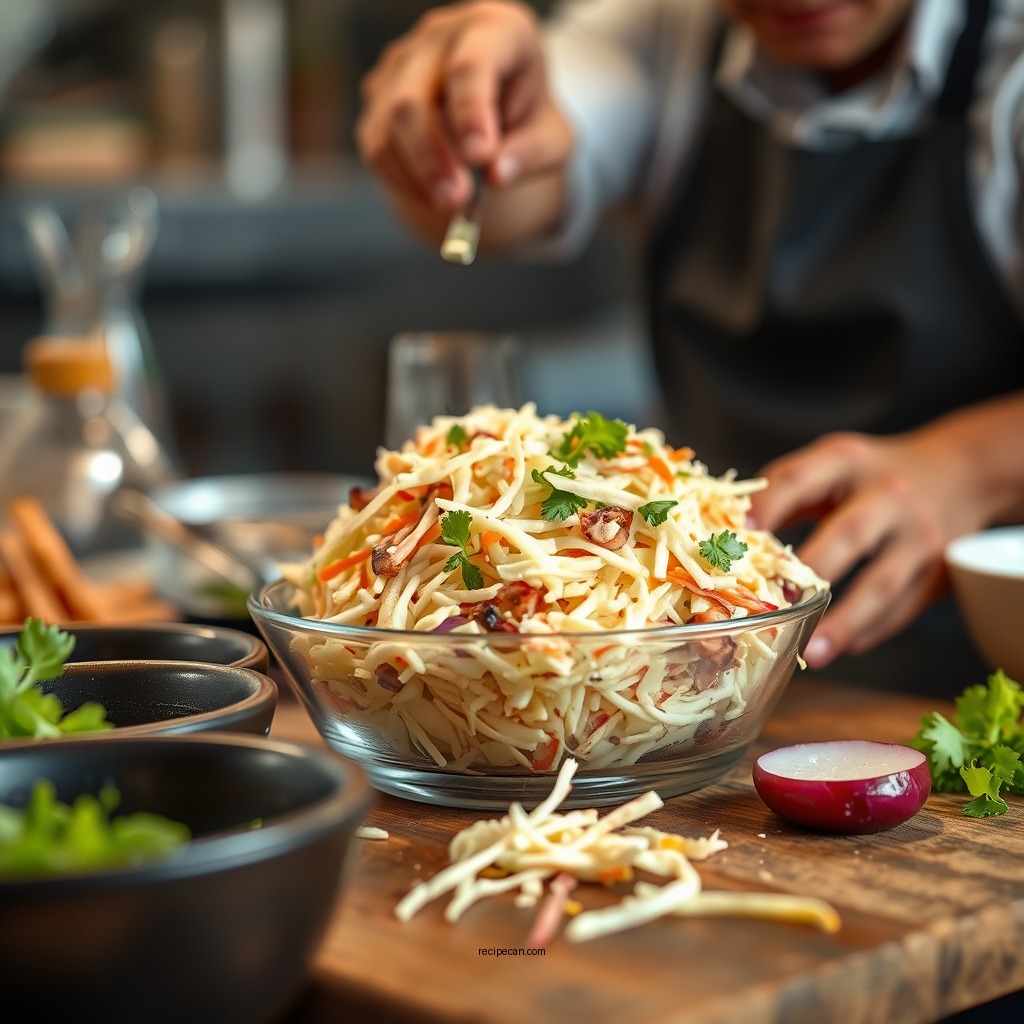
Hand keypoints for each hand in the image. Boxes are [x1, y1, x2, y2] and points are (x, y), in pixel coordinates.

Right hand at [356, 1, 572, 241]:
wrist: (497, 107)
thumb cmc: (527, 117)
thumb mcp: (551, 137)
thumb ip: (532, 153)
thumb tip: (497, 175)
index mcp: (495, 30)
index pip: (471, 64)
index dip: (470, 112)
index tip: (479, 157)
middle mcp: (441, 35)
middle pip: (413, 98)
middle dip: (431, 158)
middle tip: (456, 200)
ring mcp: (402, 61)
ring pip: (387, 123)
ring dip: (414, 173)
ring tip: (448, 204)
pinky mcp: (380, 92)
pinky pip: (375, 142)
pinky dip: (399, 177)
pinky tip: (429, 194)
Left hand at [747, 422, 1010, 669]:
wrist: (960, 472)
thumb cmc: (871, 476)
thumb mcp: (831, 466)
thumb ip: (784, 496)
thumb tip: (728, 537)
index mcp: (847, 461)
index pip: (799, 479)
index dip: (766, 508)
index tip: (735, 539)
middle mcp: (889, 495)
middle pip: (848, 535)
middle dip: (808, 573)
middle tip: (774, 608)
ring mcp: (920, 536)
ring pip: (881, 585)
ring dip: (843, 622)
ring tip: (811, 651)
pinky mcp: (940, 573)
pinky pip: (901, 609)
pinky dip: (869, 631)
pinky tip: (840, 647)